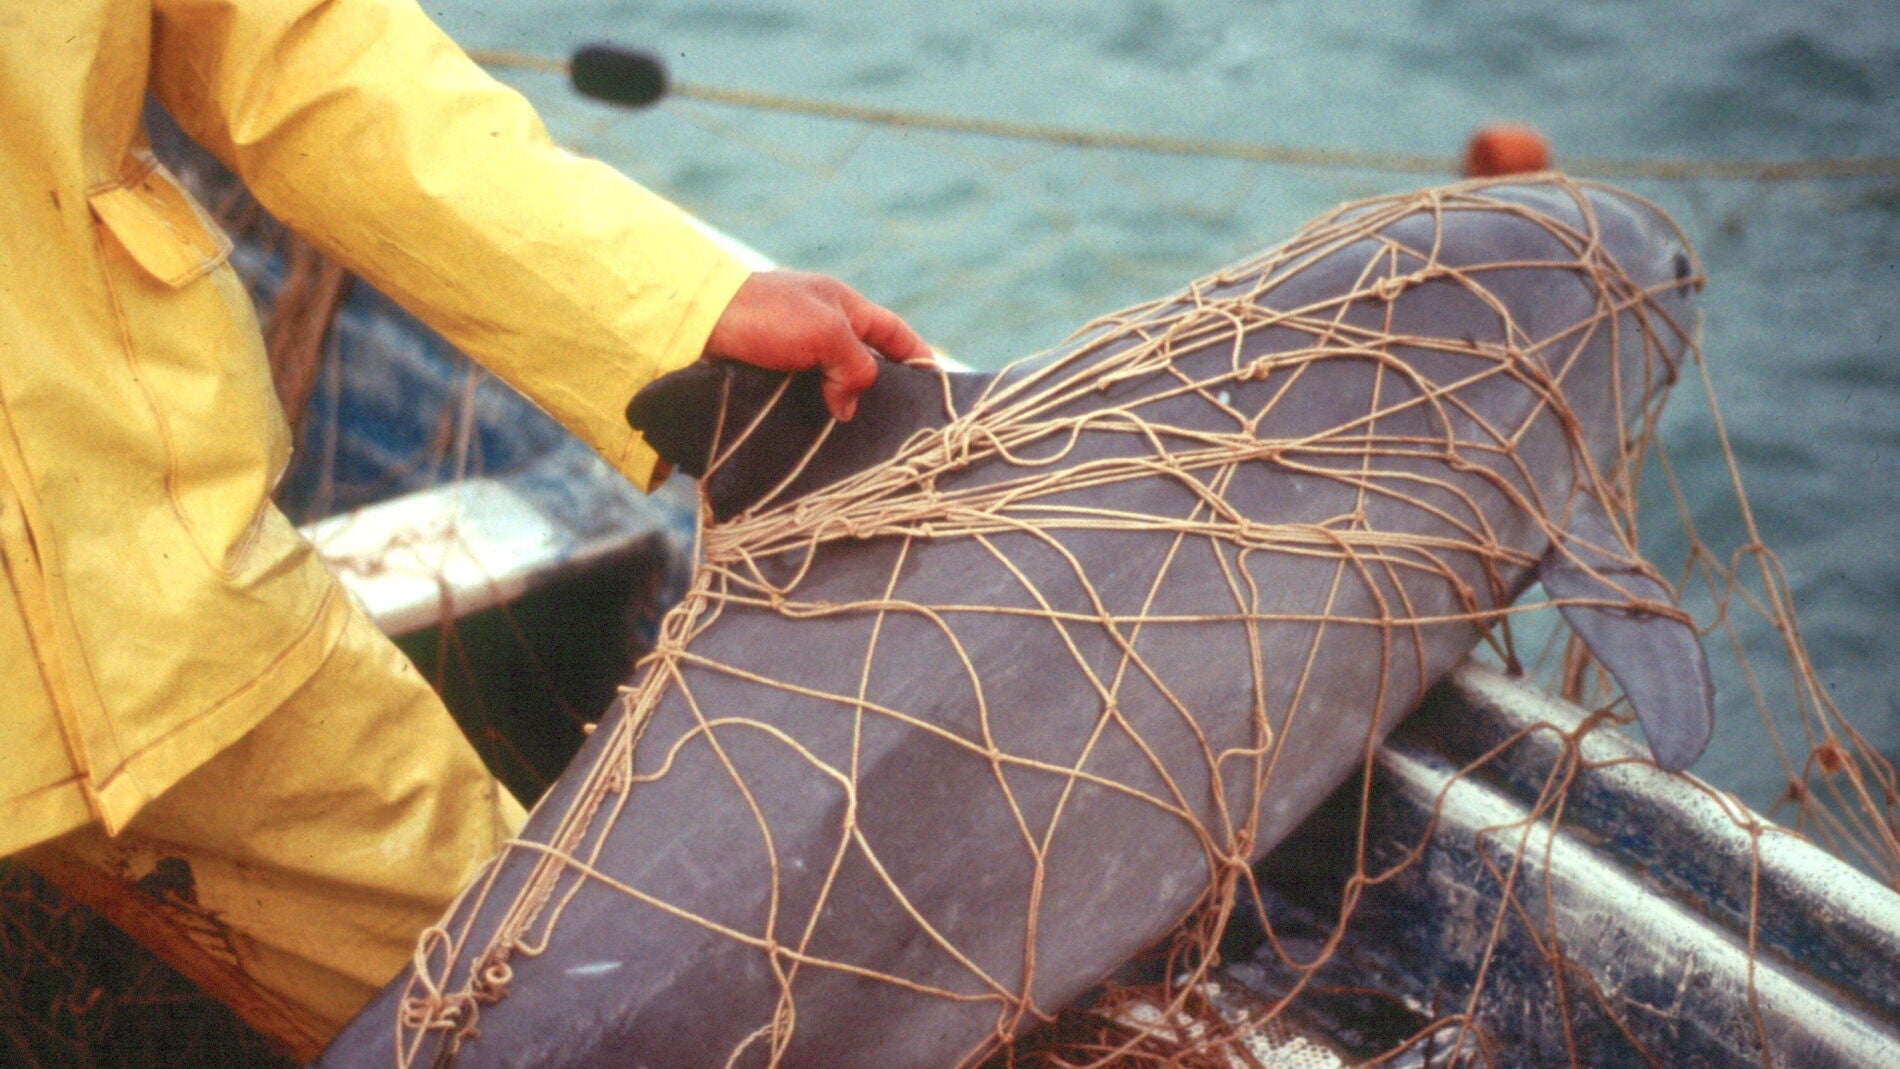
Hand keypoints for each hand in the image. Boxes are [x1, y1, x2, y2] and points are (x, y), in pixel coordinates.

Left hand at [703, 270, 934, 420]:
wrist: (695, 321)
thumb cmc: (766, 315)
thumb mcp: (826, 333)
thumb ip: (855, 365)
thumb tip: (850, 406)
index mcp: (842, 305)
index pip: (894, 333)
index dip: (918, 358)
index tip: (934, 389)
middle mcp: (820, 326)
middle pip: (864, 363)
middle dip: (877, 392)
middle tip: (892, 428)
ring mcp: (792, 351)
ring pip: (831, 386)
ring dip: (840, 410)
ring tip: (852, 443)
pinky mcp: (766, 374)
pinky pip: (800, 399)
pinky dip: (810, 416)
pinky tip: (815, 438)